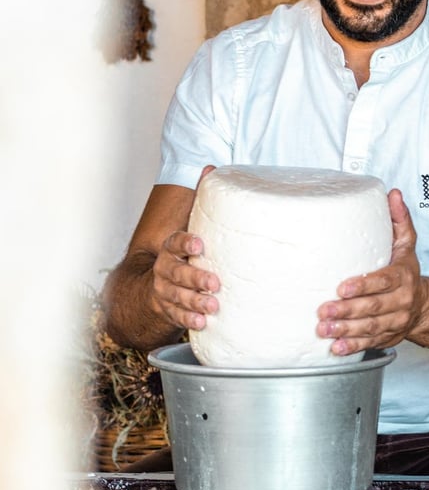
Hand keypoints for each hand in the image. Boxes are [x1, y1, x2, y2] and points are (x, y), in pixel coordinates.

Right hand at [150, 165, 219, 332]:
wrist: (152, 286)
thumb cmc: (181, 254)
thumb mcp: (189, 226)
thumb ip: (200, 201)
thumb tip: (211, 166)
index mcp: (170, 248)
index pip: (174, 242)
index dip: (185, 243)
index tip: (200, 245)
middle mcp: (164, 269)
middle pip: (176, 273)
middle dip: (195, 278)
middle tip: (215, 283)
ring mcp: (163, 290)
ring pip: (176, 296)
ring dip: (194, 302)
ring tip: (213, 306)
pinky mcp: (167, 308)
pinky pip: (175, 315)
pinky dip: (187, 319)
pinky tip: (202, 322)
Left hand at [316, 189, 423, 355]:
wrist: (424, 305)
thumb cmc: (406, 271)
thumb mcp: (406, 244)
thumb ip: (399, 220)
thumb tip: (392, 194)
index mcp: (403, 276)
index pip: (383, 281)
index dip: (363, 286)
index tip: (342, 288)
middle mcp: (401, 301)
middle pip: (374, 308)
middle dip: (348, 310)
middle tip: (323, 310)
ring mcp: (396, 322)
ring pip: (371, 328)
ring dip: (346, 331)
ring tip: (324, 329)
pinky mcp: (388, 337)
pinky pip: (371, 343)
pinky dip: (353, 347)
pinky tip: (336, 348)